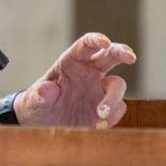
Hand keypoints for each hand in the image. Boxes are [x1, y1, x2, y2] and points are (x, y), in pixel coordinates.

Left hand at [14, 33, 135, 127]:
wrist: (44, 124)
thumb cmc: (38, 105)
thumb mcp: (35, 101)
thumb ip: (41, 95)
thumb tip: (45, 89)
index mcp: (72, 62)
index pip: (86, 45)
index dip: (96, 40)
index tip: (105, 42)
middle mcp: (90, 72)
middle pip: (111, 55)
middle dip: (123, 52)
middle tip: (131, 57)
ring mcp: (100, 89)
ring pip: (118, 85)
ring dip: (113, 99)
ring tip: (100, 114)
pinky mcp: (107, 107)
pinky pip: (118, 108)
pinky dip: (113, 116)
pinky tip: (98, 125)